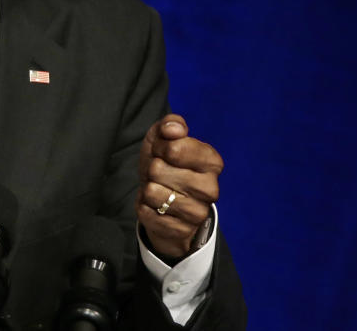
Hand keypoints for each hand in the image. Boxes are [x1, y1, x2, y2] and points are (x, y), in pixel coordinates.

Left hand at [136, 114, 222, 258]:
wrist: (162, 202)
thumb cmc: (165, 165)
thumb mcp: (164, 139)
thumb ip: (170, 125)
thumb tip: (173, 129)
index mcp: (212, 161)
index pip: (174, 149)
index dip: (160, 148)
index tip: (162, 152)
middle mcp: (211, 189)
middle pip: (159, 171)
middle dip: (152, 169)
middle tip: (160, 174)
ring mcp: (198, 213)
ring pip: (152, 193)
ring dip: (148, 189)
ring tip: (159, 190)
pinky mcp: (181, 231)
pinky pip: (146, 213)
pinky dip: (144, 208)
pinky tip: (156, 207)